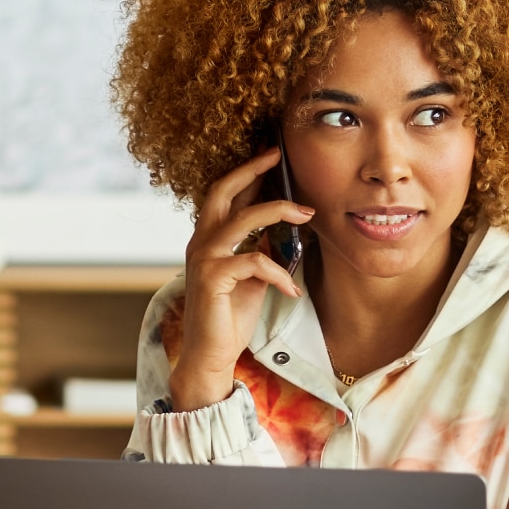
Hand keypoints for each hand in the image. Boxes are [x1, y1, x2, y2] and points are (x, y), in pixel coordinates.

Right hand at [170, 146, 314, 411]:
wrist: (211, 355)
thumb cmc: (229, 317)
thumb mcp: (251, 277)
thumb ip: (259, 249)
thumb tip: (282, 228)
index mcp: (209, 239)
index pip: (226, 194)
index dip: (248, 171)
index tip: (271, 153)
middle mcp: (201, 242)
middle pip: (223, 190)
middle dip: (252, 169)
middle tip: (278, 154)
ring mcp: (204, 259)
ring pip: (243, 220)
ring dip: (279, 212)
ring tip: (308, 214)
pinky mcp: (211, 278)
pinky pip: (253, 261)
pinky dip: (278, 273)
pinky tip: (291, 290)